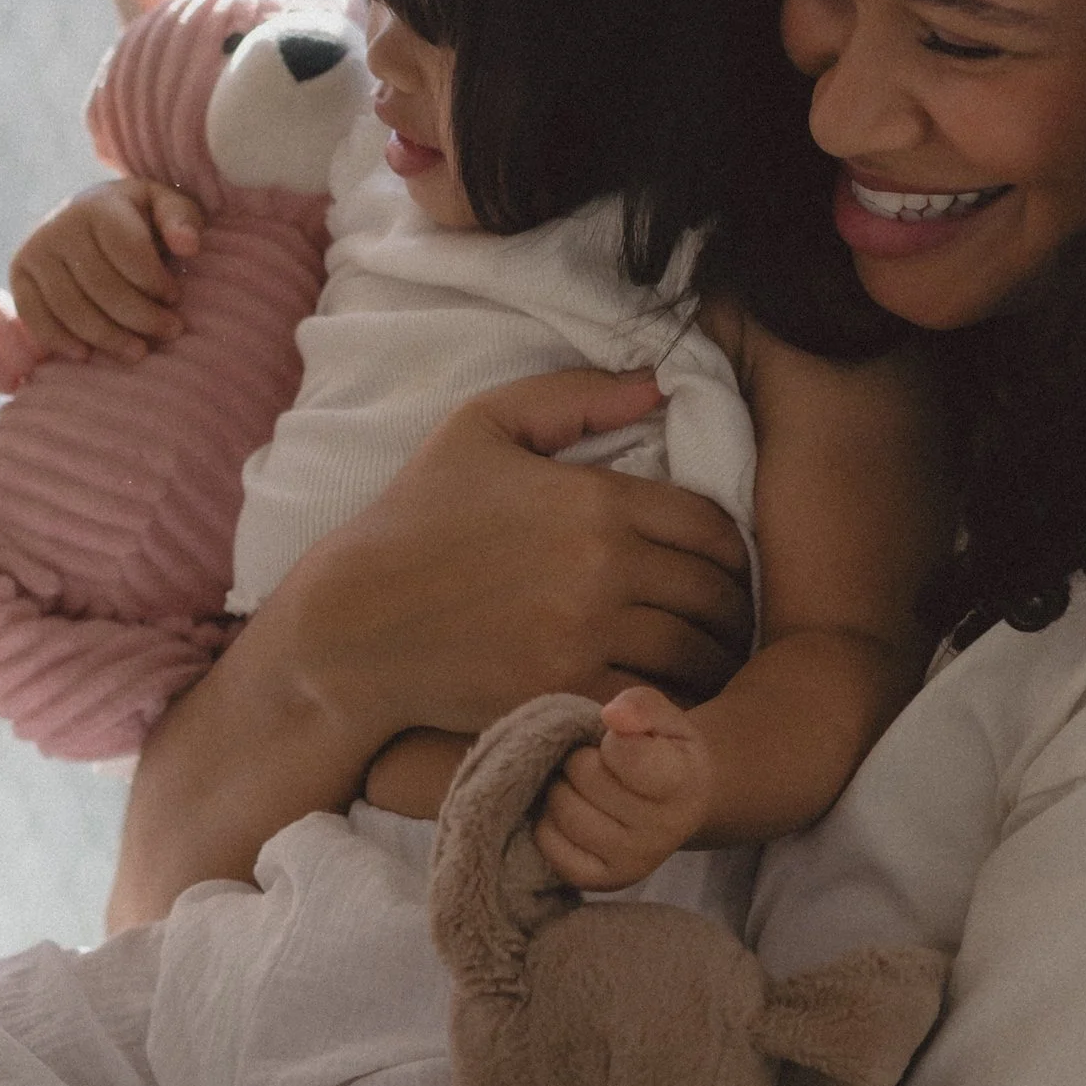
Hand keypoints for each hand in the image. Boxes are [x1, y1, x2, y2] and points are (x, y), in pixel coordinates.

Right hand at [9, 177, 202, 361]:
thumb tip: (189, 246)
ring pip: (70, 307)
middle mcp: (60, 225)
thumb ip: (182, 219)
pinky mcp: (18, 273)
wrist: (82, 215)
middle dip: (140, 317)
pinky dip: (60, 340)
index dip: (156, 283)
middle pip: (102, 286)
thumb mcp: (164, 205)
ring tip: (138, 353)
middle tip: (168, 332)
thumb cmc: (135, 217)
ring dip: (107, 337)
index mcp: (99, 205)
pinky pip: (35, 316)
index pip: (130, 254)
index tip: (175, 297)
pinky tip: (88, 355)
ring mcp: (35, 250)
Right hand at [276, 370, 756, 736]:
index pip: (712, 526)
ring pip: (696, 655)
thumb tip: (660, 383)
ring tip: (712, 664)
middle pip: (715, 595)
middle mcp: (602, 568)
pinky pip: (654, 702)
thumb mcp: (481, 425)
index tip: (724, 569)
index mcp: (595, 500)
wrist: (352, 622)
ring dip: (715, 661)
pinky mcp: (564, 693)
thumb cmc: (414, 517)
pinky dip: (674, 703)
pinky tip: (669, 700)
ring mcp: (584, 637)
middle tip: (731, 624)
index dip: (733, 551)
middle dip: (733, 611)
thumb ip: (575, 396)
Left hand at [535, 685, 714, 886]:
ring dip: (563, 787)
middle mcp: (661, 831)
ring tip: (583, 786)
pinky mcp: (600, 881)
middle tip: (597, 762)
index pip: (625, 753)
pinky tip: (573, 810)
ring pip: (563, 810)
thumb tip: (612, 717)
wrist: (679, 807)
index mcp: (683, 785)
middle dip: (582, 758)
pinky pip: (549, 843)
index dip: (612, 739)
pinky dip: (549, 820)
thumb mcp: (667, 719)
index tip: (622, 743)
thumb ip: (642, 706)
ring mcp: (631, 862)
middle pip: (585, 776)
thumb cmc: (668, 753)